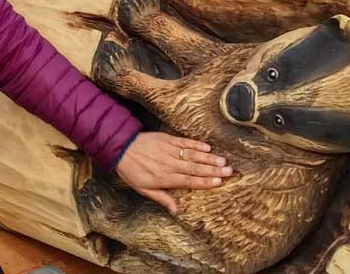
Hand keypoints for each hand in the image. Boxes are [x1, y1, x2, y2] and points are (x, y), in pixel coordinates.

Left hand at [114, 132, 231, 213]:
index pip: (189, 181)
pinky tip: (207, 148)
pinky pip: (184, 142)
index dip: (204, 182)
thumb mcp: (143, 189)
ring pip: (192, 155)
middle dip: (212, 170)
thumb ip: (162, 198)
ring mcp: (169, 150)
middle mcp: (169, 164)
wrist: (120, 147)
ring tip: (222, 160)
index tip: (219, 182)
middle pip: (194, 168)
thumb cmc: (131, 170)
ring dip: (208, 158)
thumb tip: (176, 210)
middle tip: (228, 171)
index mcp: (165, 178)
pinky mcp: (167, 139)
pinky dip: (196, 145)